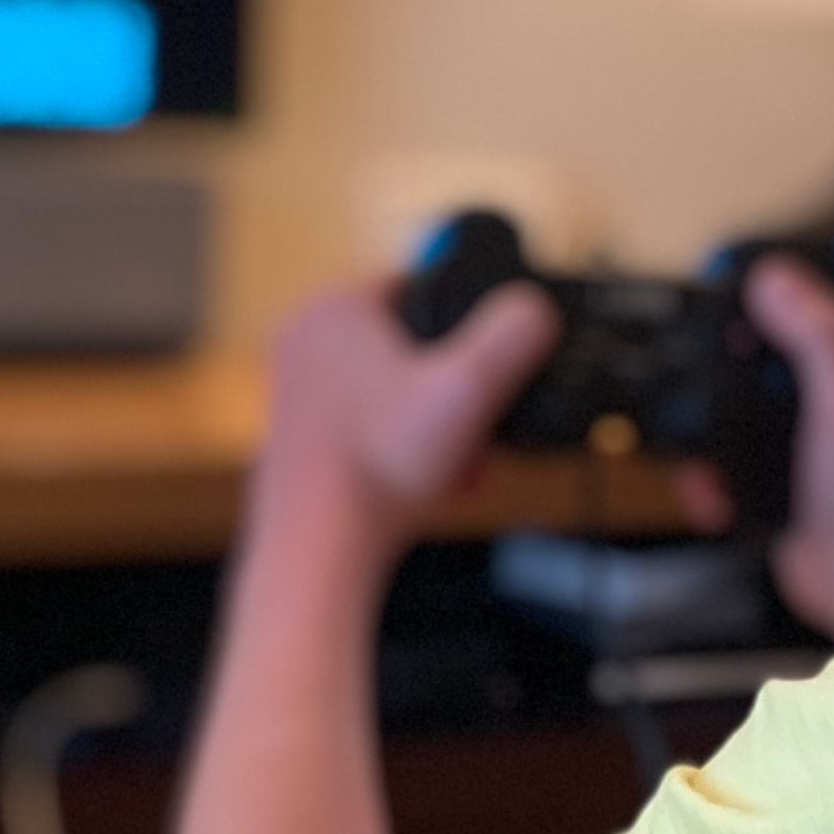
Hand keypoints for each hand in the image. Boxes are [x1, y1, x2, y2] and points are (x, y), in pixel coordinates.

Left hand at [253, 277, 561, 571]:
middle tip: (478, 430)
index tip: (486, 373)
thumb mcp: (467, 391)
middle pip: (414, 346)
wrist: (320, 548)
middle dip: (455, 391)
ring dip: (437, 425)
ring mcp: (298, 387)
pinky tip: (432, 481)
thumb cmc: (378, 467)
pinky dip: (406, 448)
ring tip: (462, 465)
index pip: (424, 286)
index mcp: (336, 307)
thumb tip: (534, 310)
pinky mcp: (301, 431)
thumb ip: (512, 338)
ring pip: (397, 389)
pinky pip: (374, 423)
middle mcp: (307, 338)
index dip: (468, 328)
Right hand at [686, 257, 833, 644]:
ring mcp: (806, 424)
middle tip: (695, 391)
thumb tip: (773, 278)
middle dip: (714, 378)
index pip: (794, 297)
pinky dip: (710, 473)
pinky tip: (715, 494)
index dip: (747, 299)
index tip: (707, 301)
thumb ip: (814, 334)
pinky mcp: (780, 464)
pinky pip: (727, 451)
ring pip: (731, 403)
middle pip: (751, 350)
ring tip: (704, 463)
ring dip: (707, 435)